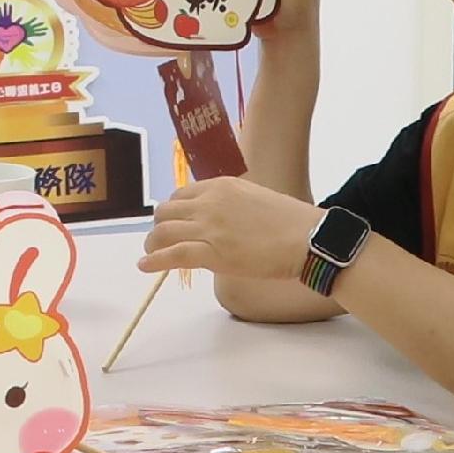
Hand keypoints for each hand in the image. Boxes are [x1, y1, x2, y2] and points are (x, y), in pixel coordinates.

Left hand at [136, 176, 323, 287]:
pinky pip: (173, 254)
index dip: (174, 211)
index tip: (174, 223)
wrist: (308, 238)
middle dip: (160, 226)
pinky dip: (154, 261)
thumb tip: (220, 222)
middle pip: (166, 211)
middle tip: (160, 239)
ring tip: (151, 254)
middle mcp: (209, 202)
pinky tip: (145, 266)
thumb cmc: (291, 222)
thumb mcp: (255, 199)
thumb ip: (232, 206)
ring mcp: (209, 227)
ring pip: (164, 232)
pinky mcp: (212, 252)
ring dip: (153, 244)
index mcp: (221, 186)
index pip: (182, 195)